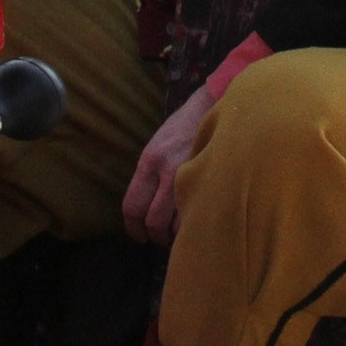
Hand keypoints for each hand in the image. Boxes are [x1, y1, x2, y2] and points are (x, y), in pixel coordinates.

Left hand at [122, 91, 211, 241]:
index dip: (133, 228)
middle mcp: (166, 170)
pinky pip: (201, 212)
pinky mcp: (212, 178)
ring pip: (179, 223)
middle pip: (154, 221)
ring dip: (179, 234)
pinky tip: (200, 220)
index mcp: (148, 162)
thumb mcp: (158, 147)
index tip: (139, 237)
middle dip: (157, 237)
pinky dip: (199, 223)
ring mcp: (191, 176)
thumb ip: (151, 176)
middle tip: (162, 239)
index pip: (132, 206)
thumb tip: (147, 210)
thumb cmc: (184, 128)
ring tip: (183, 232)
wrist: (213, 107)